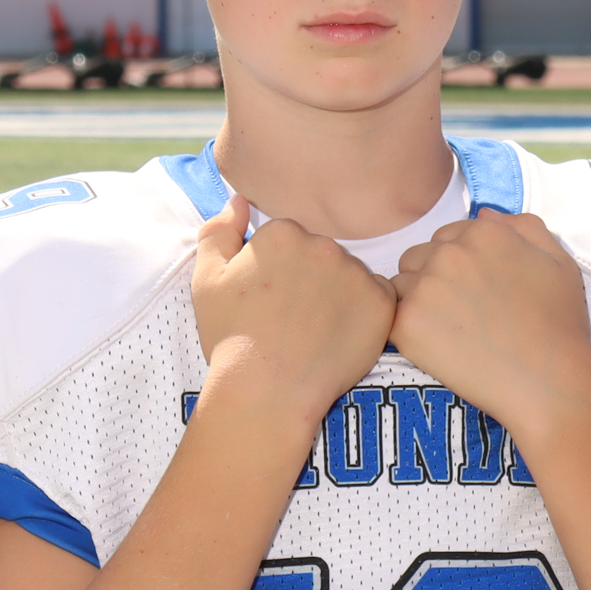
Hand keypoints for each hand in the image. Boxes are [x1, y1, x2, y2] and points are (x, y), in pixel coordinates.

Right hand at [191, 195, 396, 418]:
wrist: (266, 388)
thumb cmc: (231, 336)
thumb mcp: (206, 280)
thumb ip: (219, 232)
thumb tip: (239, 200)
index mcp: (284, 233)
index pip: (288, 239)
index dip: (276, 270)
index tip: (268, 298)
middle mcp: (326, 245)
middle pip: (321, 253)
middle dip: (309, 277)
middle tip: (291, 316)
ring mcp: (358, 273)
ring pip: (350, 274)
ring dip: (338, 292)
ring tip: (314, 328)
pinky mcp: (384, 303)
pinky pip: (379, 296)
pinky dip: (365, 311)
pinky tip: (340, 333)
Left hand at [390, 210, 590, 438]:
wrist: (547, 380)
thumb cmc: (559, 324)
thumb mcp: (560, 261)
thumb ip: (524, 226)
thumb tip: (484, 213)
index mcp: (485, 232)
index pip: (449, 235)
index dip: (461, 262)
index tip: (476, 289)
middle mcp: (450, 252)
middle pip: (419, 256)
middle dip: (434, 277)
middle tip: (463, 312)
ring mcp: (425, 287)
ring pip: (401, 284)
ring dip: (418, 301)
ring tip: (450, 330)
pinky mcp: (407, 324)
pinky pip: (392, 317)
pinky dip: (410, 330)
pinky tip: (439, 345)